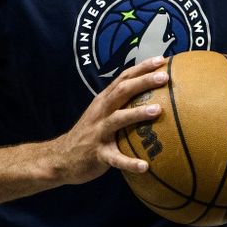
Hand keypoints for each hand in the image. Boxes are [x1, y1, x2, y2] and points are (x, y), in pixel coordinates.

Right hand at [50, 56, 168, 185]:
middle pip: (122, 91)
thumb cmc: (90, 133)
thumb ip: (121, 104)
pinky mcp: (97, 154)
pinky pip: (115, 158)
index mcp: (104, 101)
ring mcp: (98, 132)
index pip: (123, 78)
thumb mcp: (102, 114)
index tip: (162, 60)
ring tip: (158, 110)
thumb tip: (153, 98)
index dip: (142, 68)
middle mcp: (100, 112)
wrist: (61, 157)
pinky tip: (145, 166)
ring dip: (137, 113)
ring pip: (118, 119)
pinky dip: (129, 162)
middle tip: (165, 77)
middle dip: (143, 82)